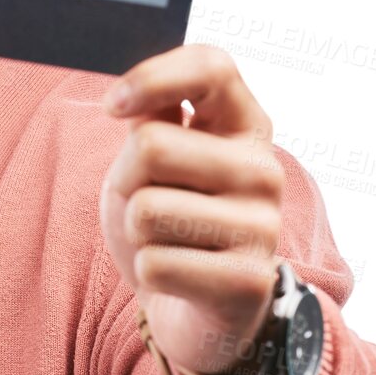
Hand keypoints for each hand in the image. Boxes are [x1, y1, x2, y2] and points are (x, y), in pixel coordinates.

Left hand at [97, 44, 282, 374]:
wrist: (202, 308)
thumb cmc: (172, 218)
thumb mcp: (157, 158)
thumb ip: (154, 115)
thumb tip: (132, 96)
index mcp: (243, 124)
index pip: (212, 66)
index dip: (153, 77)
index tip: (111, 107)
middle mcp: (263, 168)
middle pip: (151, 146)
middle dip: (126, 181)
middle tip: (148, 204)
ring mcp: (263, 225)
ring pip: (146, 210)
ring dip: (136, 232)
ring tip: (169, 241)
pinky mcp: (249, 281)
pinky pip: (154, 263)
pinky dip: (148, 273)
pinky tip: (179, 277)